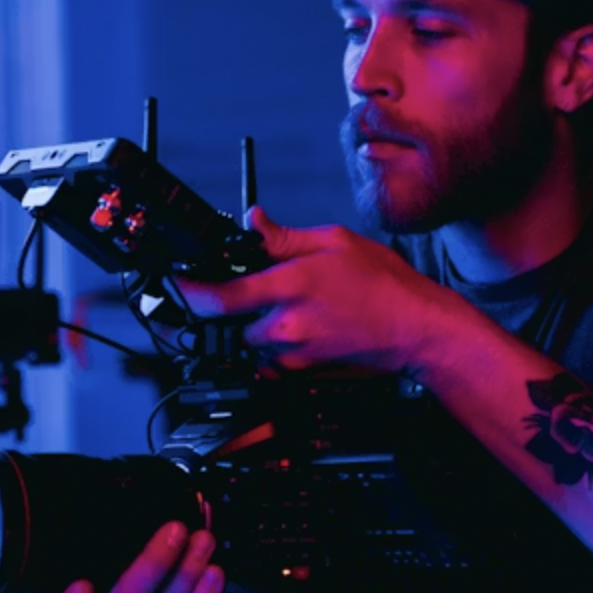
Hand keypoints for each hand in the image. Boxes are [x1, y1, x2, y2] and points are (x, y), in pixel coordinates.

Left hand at [171, 206, 456, 374]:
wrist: (416, 330)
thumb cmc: (385, 284)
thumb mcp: (336, 242)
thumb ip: (285, 236)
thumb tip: (252, 221)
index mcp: (291, 285)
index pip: (220, 296)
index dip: (188, 291)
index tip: (176, 283)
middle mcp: (287, 324)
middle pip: (229, 320)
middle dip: (236, 303)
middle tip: (262, 286)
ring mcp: (293, 352)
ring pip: (250, 339)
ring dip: (258, 323)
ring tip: (294, 305)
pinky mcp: (302, 371)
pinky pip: (270, 359)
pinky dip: (275, 344)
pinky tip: (304, 326)